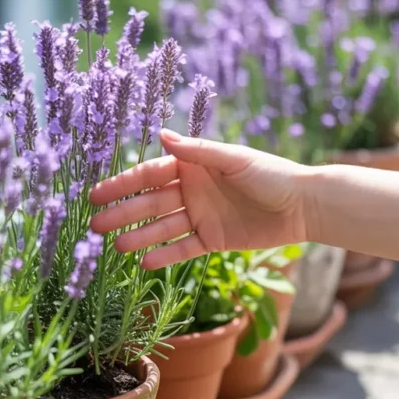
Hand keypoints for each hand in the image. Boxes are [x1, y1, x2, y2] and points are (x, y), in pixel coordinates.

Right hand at [89, 129, 311, 269]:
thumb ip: (198, 152)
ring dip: (138, 236)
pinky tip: (143, 263)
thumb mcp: (234, 160)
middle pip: (150, 203)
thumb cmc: (272, 175)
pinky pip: (183, 249)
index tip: (96, 195)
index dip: (122, 185)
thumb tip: (162, 136)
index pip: (149, 175)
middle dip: (122, 213)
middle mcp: (192, 190)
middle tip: (96, 226)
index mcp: (193, 166)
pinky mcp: (212, 240)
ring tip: (115, 247)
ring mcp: (200, 216)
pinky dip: (164, 255)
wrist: (303, 207)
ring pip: (162, 228)